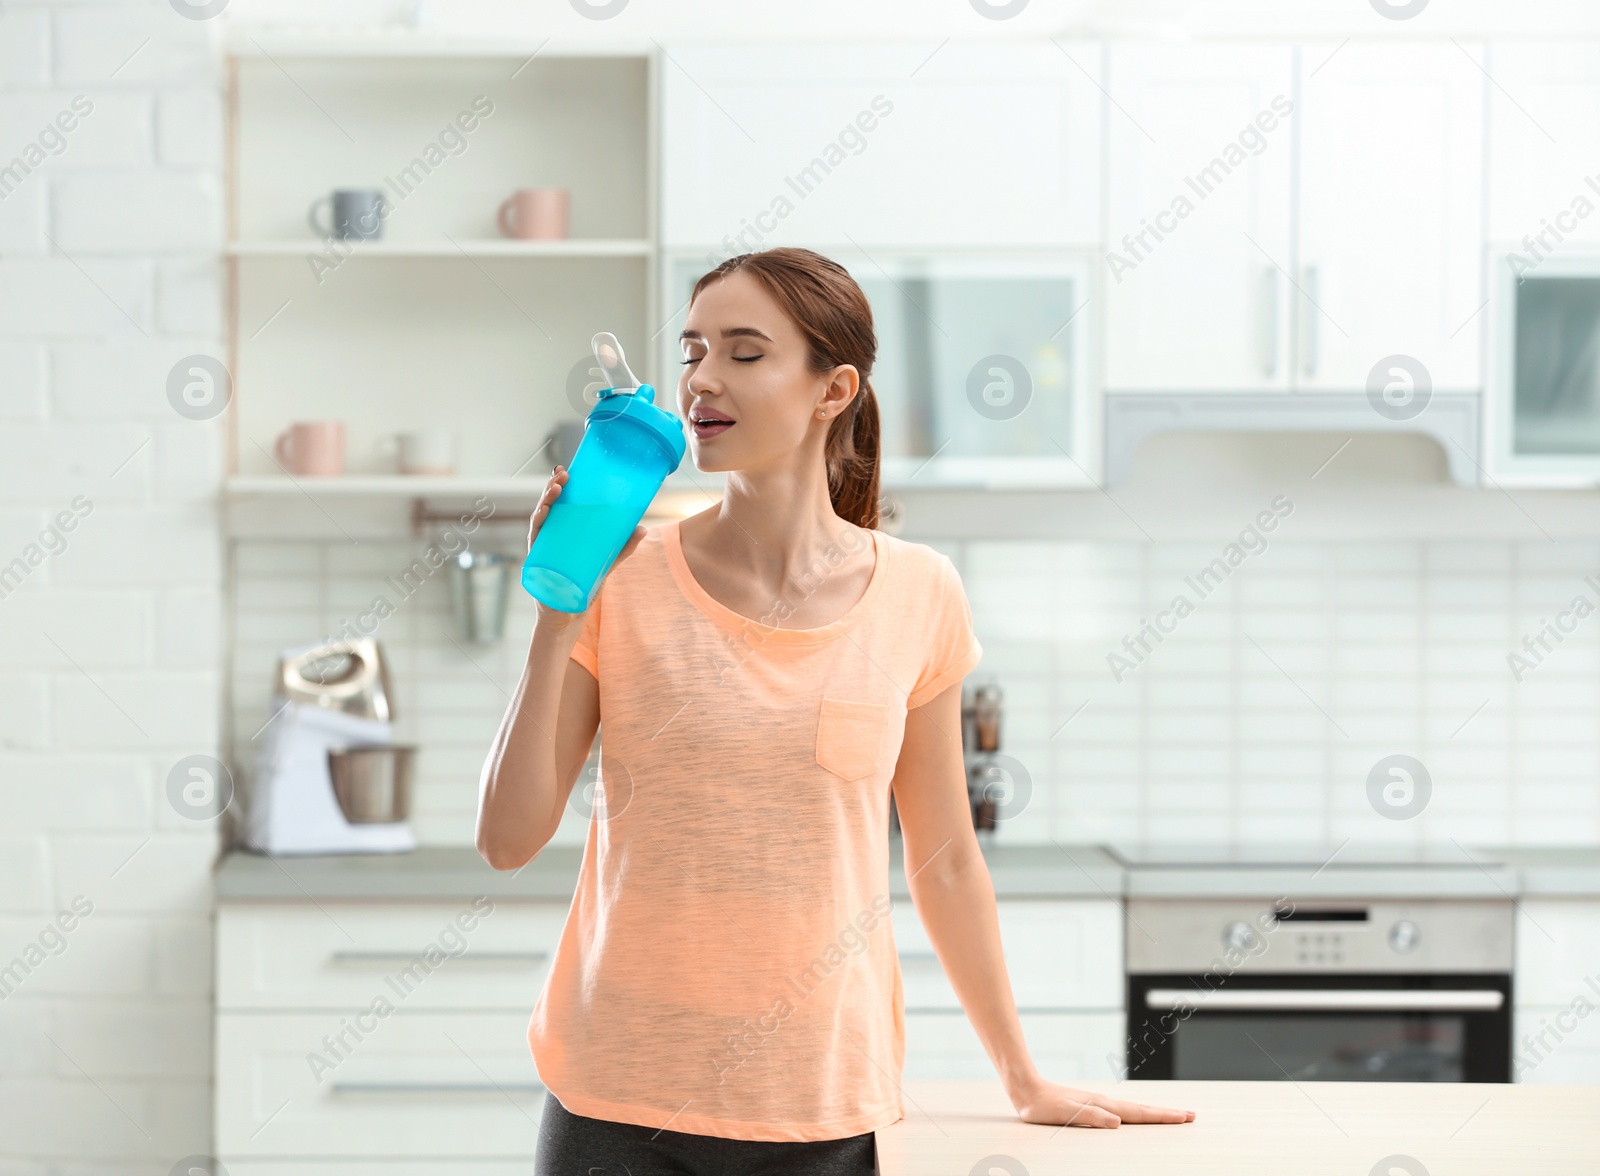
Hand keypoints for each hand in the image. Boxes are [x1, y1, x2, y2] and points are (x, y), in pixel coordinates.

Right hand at [526, 465, 645, 622]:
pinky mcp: (538, 564)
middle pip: (546, 508)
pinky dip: (537, 529)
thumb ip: (622, 548)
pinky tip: (542, 516)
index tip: (565, 471)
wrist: (567, 617)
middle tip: (562, 476)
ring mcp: (541, 550)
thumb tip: (643, 528)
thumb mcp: (605, 564)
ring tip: (555, 489)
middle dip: (551, 489)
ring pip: (538, 521)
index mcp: (561, 534)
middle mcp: (548, 539)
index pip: (558, 506)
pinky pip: (534, 543)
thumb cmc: (582, 588)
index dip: (558, 487)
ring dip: (544, 502)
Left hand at [1011, 1079, 1194, 1128]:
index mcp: (1103, 1106)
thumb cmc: (1042, 1105)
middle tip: (1190, 1115)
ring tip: (1172, 1115)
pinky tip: (1135, 1117)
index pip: (1139, 1113)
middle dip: (1166, 1113)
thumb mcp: (1065, 1113)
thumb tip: (1117, 1122)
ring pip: (1134, 1110)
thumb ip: (1091, 1117)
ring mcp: (1099, 1103)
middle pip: (1142, 1109)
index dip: (1163, 1116)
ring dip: (1154, 1113)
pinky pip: (1122, 1111)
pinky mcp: (1091, 1106)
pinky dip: (1136, 1114)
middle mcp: (1105, 1103)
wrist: (1026, 1089)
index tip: (1185, 1116)